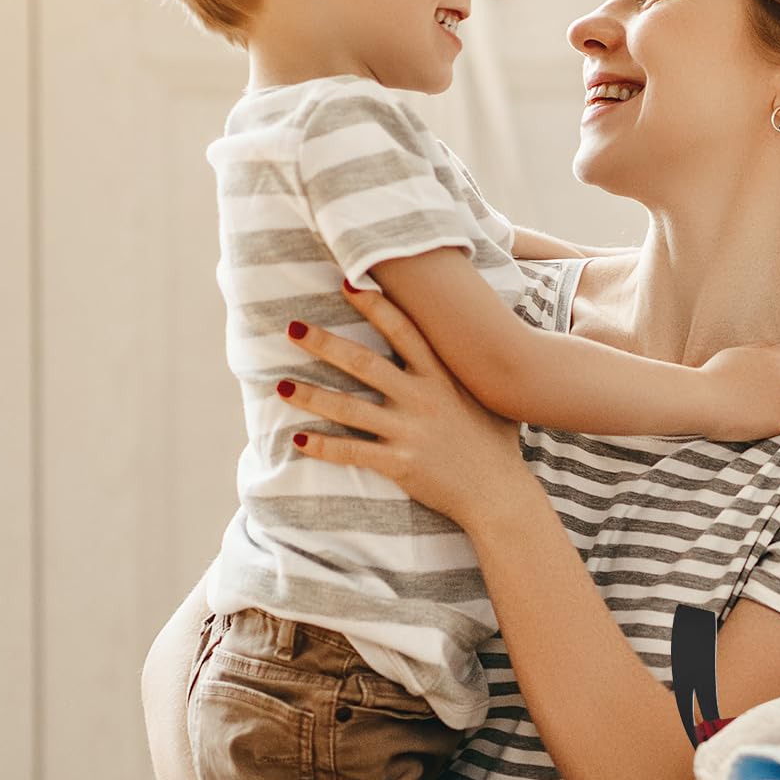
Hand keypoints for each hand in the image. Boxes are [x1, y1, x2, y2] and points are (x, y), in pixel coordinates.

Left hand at [277, 282, 532, 526]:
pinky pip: (352, 452)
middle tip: (291, 328)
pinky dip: (323, 447)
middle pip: (363, 363)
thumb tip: (480, 339)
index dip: (374, 306)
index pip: (404, 331)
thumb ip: (473, 370)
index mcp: (443, 376)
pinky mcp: (399, 463)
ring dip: (311, 396)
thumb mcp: (492, 397)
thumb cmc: (497, 445)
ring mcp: (409, 431)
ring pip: (348, 408)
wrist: (499, 495)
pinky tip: (298, 441)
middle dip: (324, 344)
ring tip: (280, 386)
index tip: (347, 283)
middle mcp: (423, 398)